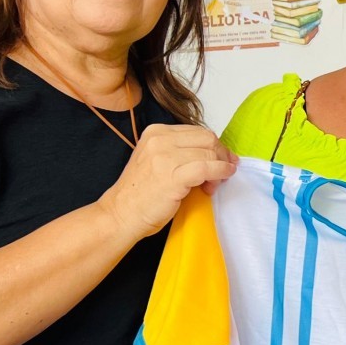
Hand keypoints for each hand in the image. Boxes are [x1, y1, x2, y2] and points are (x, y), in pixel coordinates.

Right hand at [97, 124, 236, 241]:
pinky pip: (207, 168)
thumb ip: (180, 151)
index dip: (215, 146)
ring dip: (220, 168)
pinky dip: (220, 173)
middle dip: (221, 155)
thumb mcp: (157, 160)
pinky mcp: (173, 175)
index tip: (221, 160)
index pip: (198, 131)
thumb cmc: (142, 192)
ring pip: (210, 153)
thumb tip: (214, 153)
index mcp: (156, 132)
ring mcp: (165, 156)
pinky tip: (219, 181)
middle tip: (223, 172)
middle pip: (207, 139)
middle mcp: (160, 139)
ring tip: (213, 184)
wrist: (122, 213)